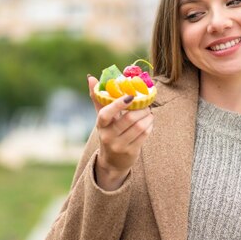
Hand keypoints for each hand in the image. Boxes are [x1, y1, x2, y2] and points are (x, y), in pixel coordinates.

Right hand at [88, 75, 153, 190]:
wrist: (112, 162)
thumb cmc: (108, 133)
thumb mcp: (102, 119)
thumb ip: (98, 99)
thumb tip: (91, 77)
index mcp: (101, 125)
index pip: (106, 113)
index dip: (117, 104)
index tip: (130, 96)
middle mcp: (108, 136)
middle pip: (129, 119)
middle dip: (141, 108)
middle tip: (146, 103)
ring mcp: (120, 145)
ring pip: (139, 127)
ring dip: (148, 116)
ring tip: (149, 111)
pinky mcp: (131, 152)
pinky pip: (144, 135)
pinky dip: (149, 125)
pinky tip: (149, 121)